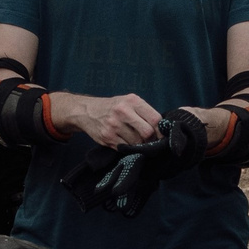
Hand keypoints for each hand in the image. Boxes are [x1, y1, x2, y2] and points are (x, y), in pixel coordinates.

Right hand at [64, 109, 206, 216]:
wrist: (87, 111)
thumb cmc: (113, 107)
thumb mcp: (129, 102)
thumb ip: (144, 112)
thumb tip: (161, 130)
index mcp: (132, 101)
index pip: (155, 119)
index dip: (160, 130)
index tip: (161, 135)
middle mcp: (123, 111)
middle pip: (147, 132)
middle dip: (151, 139)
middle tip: (149, 140)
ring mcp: (114, 125)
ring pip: (136, 142)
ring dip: (139, 145)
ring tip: (135, 140)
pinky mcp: (107, 137)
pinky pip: (125, 147)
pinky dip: (128, 147)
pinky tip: (125, 141)